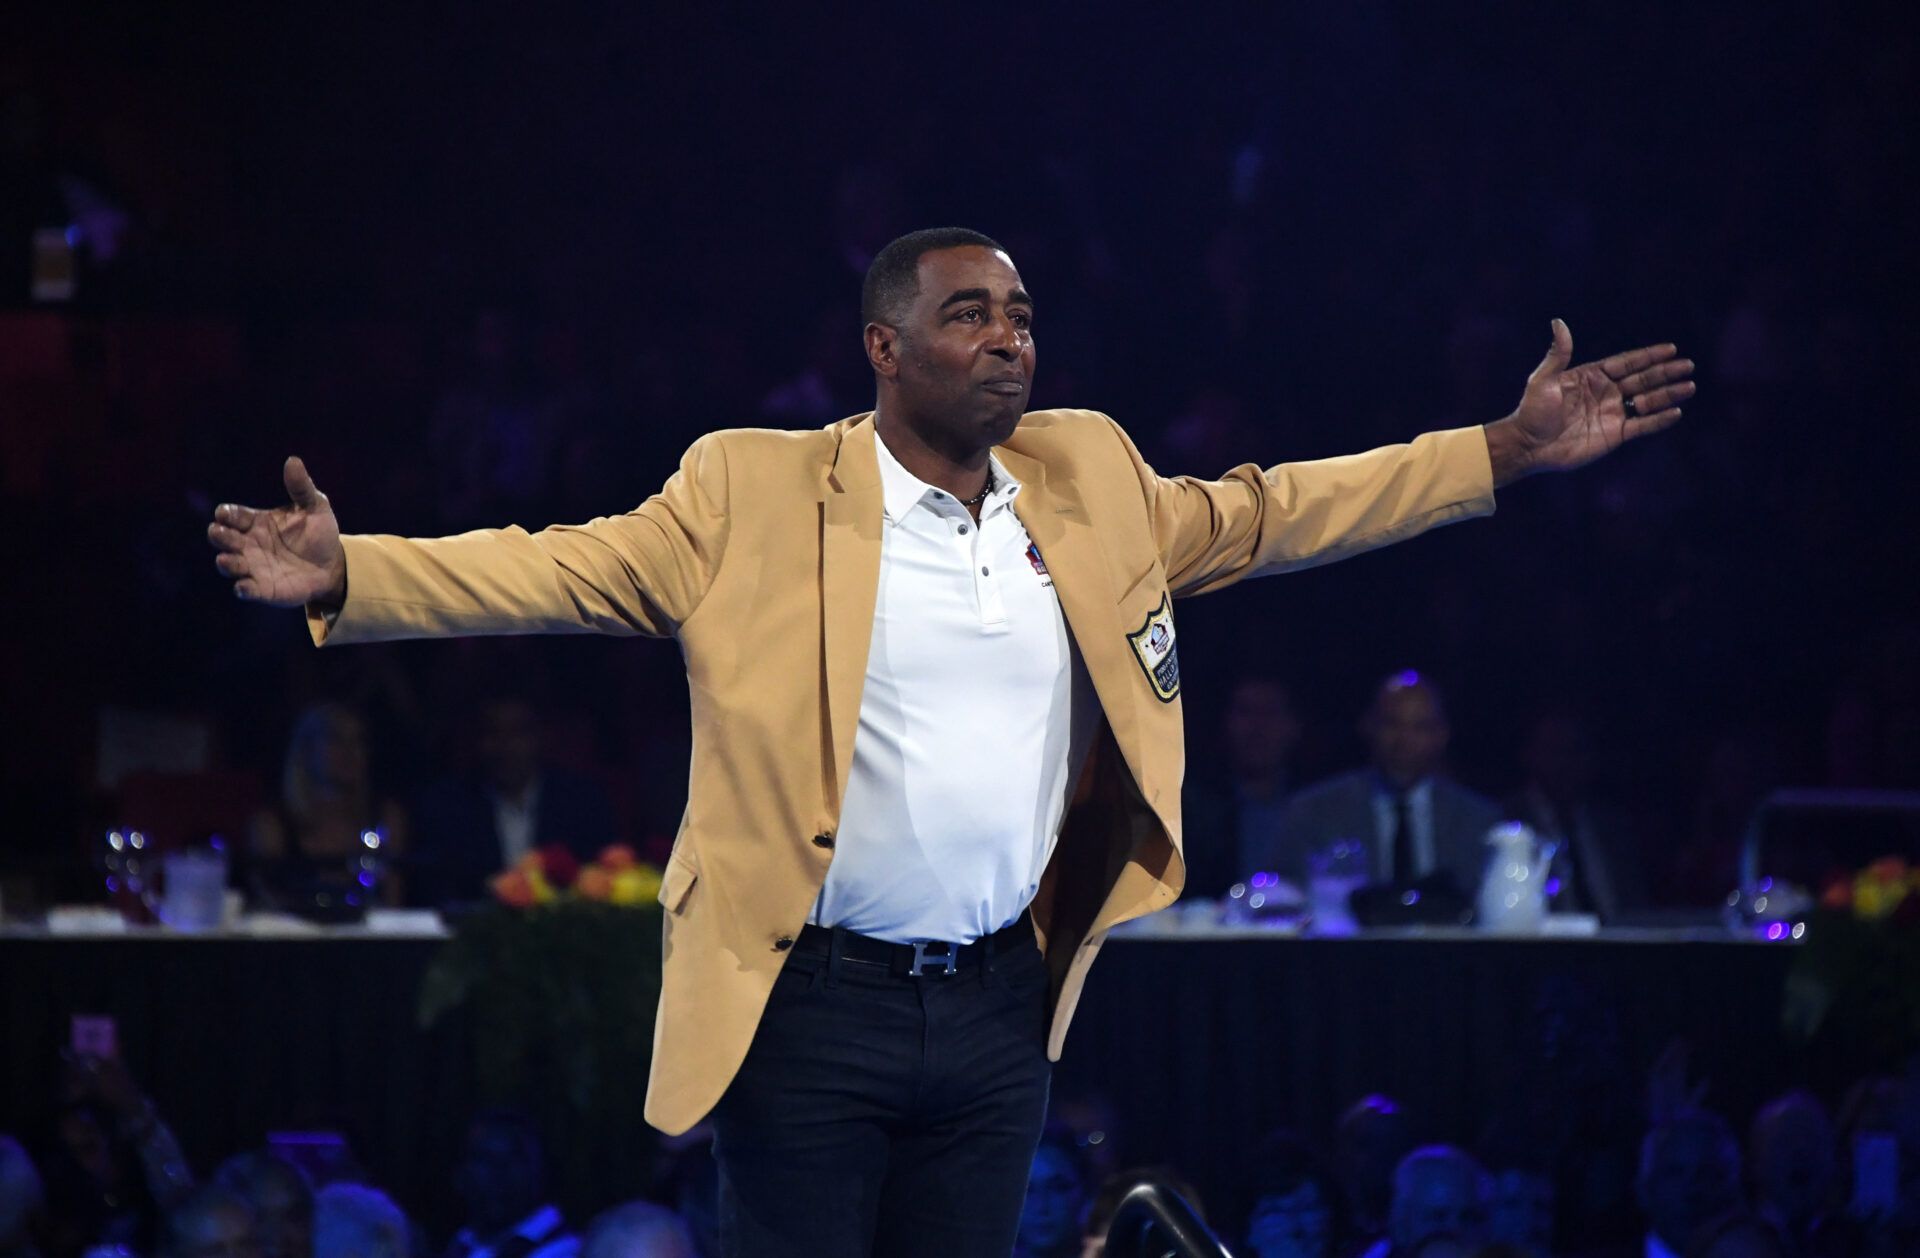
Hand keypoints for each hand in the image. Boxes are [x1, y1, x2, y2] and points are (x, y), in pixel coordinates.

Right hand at [206, 456, 347, 606]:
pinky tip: (243, 587)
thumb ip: (301, 487)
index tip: (226, 514)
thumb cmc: (318, 533)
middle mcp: (248, 543)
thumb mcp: (315, 507)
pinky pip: (246, 590)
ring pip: (229, 564)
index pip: (233, 515)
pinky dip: (242, 589)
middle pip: (222, 538)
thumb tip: (293, 460)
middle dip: (218, 535)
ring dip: (226, 562)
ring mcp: (253, 566)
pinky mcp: (262, 588)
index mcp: (256, 521)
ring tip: (226, 560)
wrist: (333, 565)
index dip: (226, 514)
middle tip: (219, 532)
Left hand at [1486, 319, 1693, 483]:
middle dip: (1665, 372)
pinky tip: (1677, 412)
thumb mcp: (1544, 380)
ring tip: (1690, 386)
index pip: (1626, 362)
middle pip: (1642, 380)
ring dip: (1668, 394)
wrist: (1528, 446)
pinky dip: (1659, 419)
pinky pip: (1642, 425)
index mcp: (1592, 376)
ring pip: (1647, 401)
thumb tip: (1558, 322)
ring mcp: (1612, 414)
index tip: (1671, 348)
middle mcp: (1605, 393)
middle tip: (1688, 365)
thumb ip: (1558, 354)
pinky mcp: (1614, 435)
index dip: (1648, 356)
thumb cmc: (1532, 411)